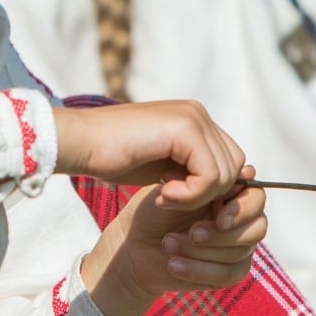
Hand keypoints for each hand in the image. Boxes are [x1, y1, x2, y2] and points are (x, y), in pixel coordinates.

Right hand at [53, 100, 243, 208]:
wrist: (81, 143)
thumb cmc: (113, 157)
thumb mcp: (163, 165)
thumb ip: (191, 169)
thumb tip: (224, 189)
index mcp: (193, 120)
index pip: (230, 159)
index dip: (213, 189)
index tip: (182, 201)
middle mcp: (198, 114)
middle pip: (234, 167)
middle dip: (209, 195)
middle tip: (172, 200)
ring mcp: (193, 117)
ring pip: (226, 173)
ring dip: (197, 197)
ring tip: (166, 196)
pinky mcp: (185, 129)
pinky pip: (210, 176)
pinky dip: (191, 195)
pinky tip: (164, 193)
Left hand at [80, 166, 266, 315]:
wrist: (134, 245)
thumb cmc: (154, 212)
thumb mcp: (177, 191)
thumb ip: (207, 182)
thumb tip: (246, 171)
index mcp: (229, 193)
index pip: (256, 197)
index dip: (242, 209)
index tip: (218, 218)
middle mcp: (238, 219)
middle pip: (257, 227)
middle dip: (222, 235)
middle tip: (192, 233)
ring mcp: (235, 246)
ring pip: (240, 253)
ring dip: (201, 252)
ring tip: (168, 245)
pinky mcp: (226, 271)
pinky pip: (229, 275)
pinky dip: (199, 270)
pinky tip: (174, 265)